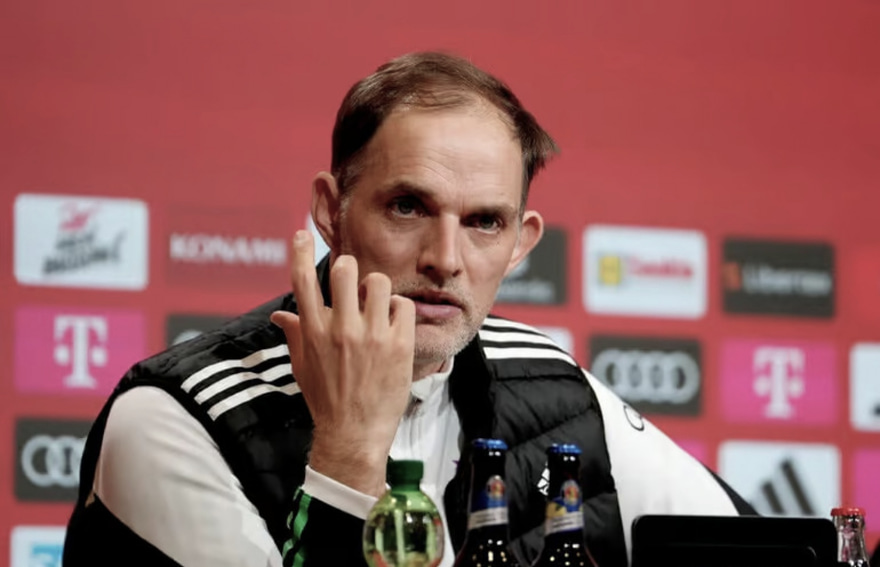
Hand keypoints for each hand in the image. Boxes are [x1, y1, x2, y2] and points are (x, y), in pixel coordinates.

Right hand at [270, 230, 414, 496]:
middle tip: (352, 279)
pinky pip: (402, 305)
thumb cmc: (327, 401)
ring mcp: (371, 335)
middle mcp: (341, 329)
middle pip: (344, 270)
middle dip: (348, 268)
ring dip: (377, 289)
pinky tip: (394, 325)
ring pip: (378, 281)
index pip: (302, 281)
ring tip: (377, 306)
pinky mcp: (398, 344)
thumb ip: (294, 335)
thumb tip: (279, 316)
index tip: (302, 234)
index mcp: (314, 332)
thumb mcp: (303, 368)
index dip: (300, 251)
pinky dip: (399, 311)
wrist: (355, 435)